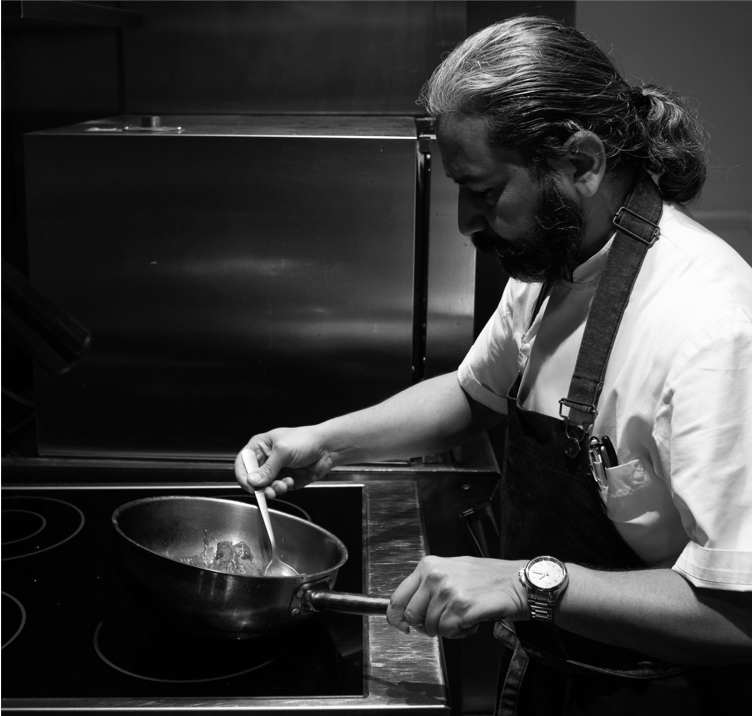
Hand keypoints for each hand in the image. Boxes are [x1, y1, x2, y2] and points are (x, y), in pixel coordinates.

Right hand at [235, 427, 333, 498]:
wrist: (327, 448)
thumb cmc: (307, 440)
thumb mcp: (283, 451)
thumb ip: (267, 468)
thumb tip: (253, 480)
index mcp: (261, 446)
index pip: (243, 462)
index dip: (244, 475)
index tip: (249, 485)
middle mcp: (267, 458)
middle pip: (253, 478)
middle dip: (261, 486)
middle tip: (268, 490)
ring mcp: (276, 470)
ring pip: (265, 486)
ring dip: (273, 488)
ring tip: (283, 484)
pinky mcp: (286, 479)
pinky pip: (278, 489)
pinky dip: (283, 488)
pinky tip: (290, 481)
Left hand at [386, 556, 528, 638]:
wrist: (518, 582)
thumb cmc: (489, 577)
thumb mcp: (452, 571)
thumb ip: (429, 586)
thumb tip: (409, 608)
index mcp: (429, 566)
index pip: (398, 597)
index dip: (396, 617)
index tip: (401, 626)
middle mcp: (436, 576)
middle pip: (413, 616)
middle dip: (427, 626)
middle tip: (444, 622)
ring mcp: (448, 591)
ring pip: (432, 627)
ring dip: (449, 629)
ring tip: (465, 615)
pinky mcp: (462, 607)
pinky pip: (449, 632)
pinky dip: (461, 632)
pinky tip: (472, 620)